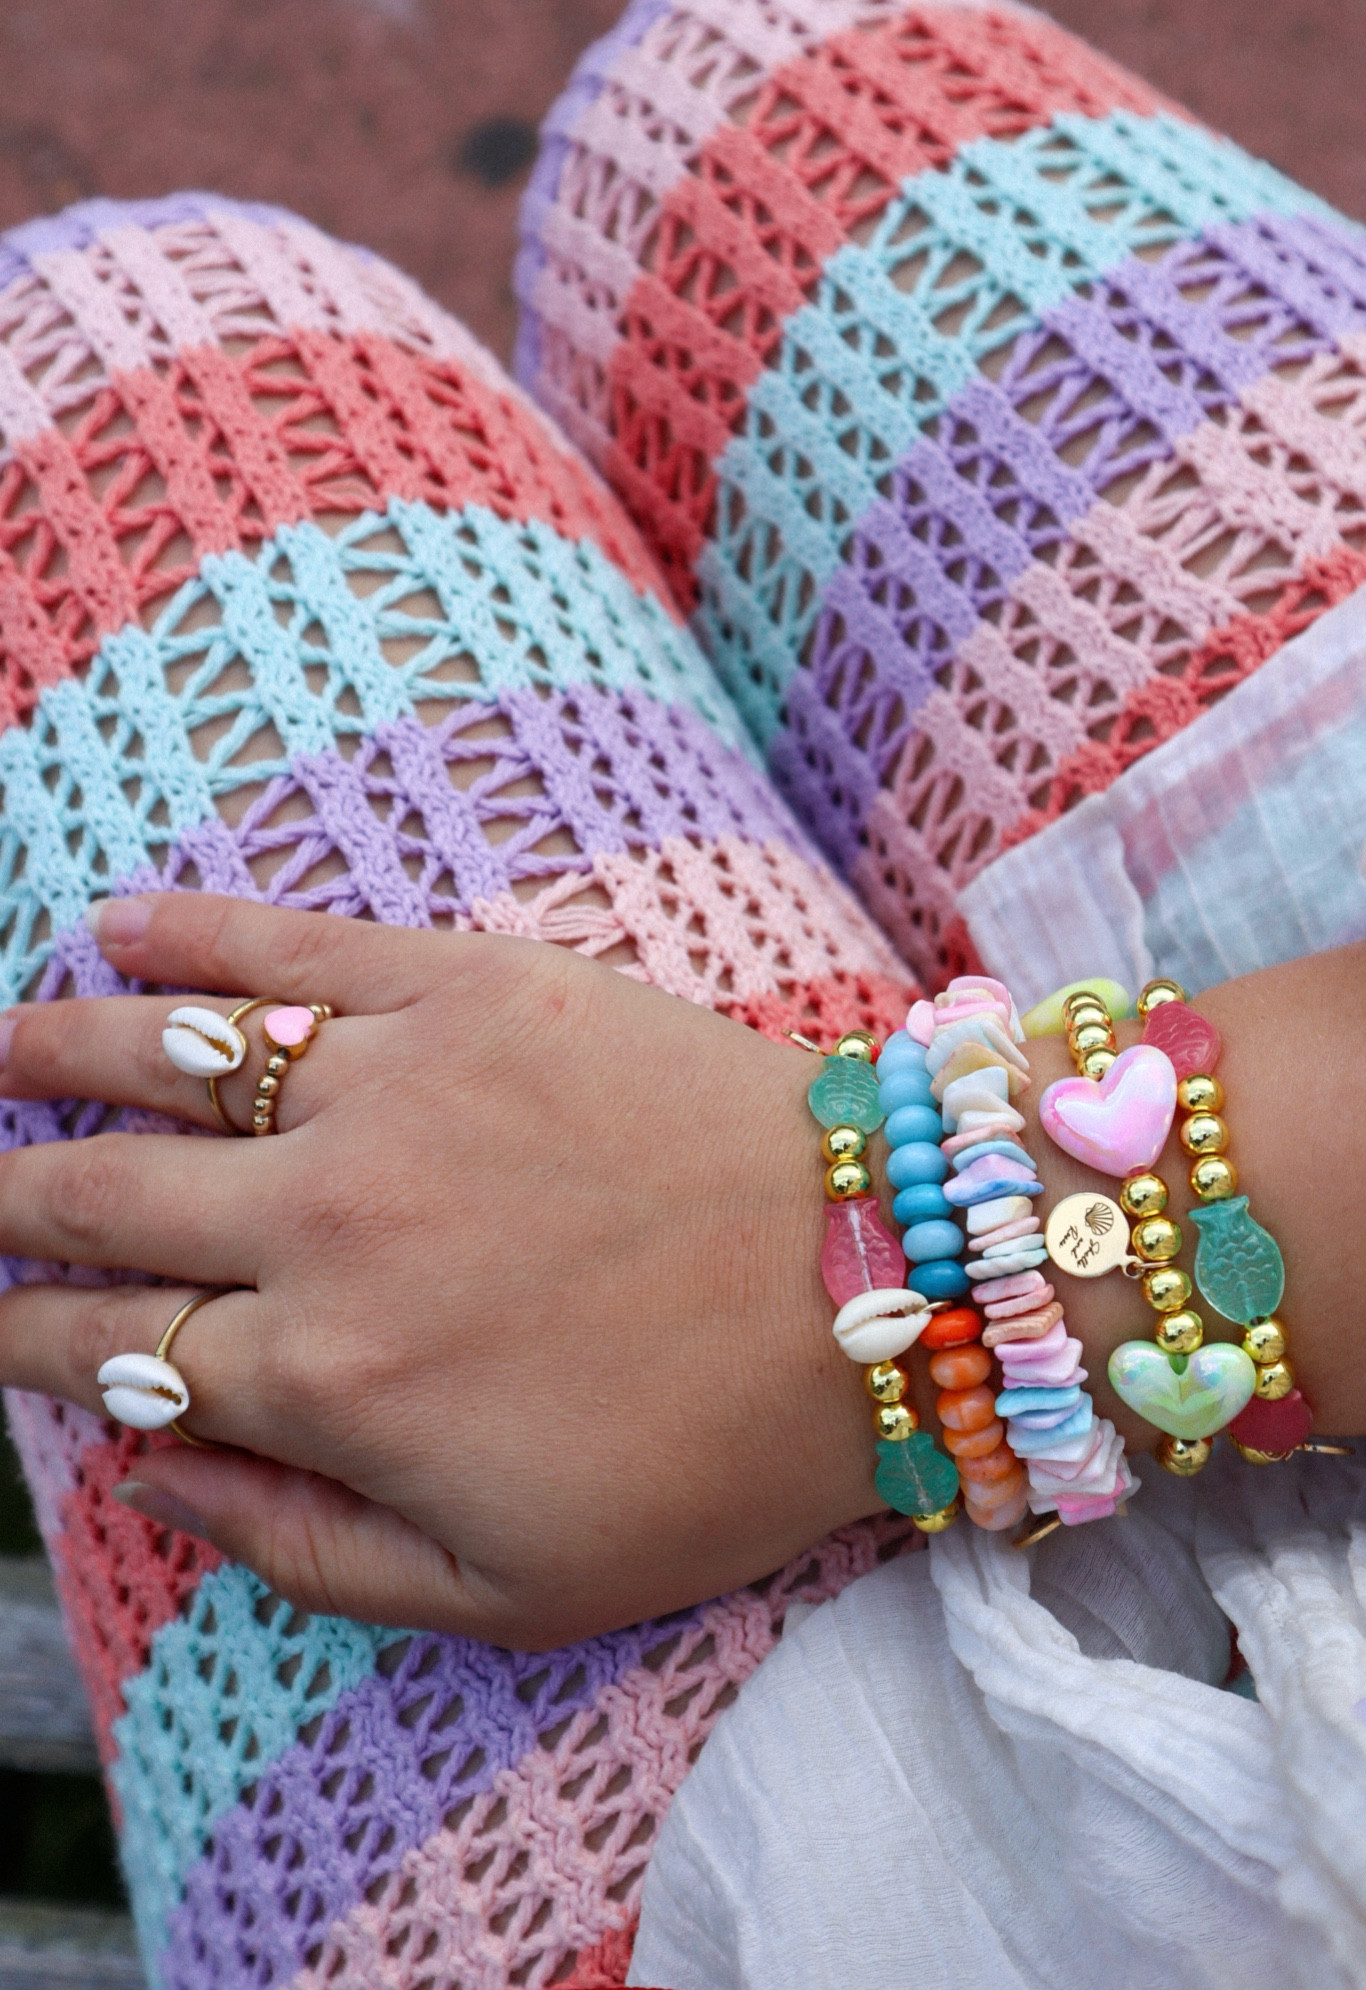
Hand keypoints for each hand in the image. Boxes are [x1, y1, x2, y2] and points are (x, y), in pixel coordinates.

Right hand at [0, 894, 877, 1647]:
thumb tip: (148, 1469)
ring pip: (162, 1058)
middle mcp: (325, 1224)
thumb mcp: (508, 1590)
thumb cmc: (709, 1455)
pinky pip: (294, 948)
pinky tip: (117, 926)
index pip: (109, 1345)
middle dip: (9, 1201)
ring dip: (49, 1054)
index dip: (28, 1336)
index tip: (3, 1321)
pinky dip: (190, 932)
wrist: (880, 1284)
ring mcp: (393, 1090)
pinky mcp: (473, 986)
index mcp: (324, 1382)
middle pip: (98, 1197)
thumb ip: (299, 1547)